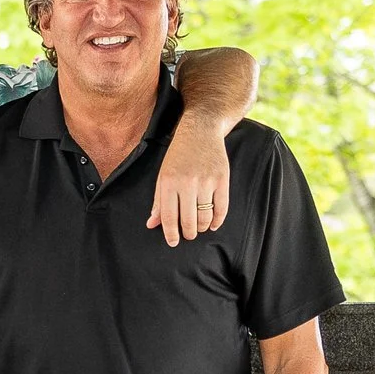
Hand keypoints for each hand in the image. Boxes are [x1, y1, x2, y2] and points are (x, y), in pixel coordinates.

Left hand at [149, 117, 230, 246]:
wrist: (200, 131)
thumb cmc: (178, 156)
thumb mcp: (163, 176)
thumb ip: (158, 201)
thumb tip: (152, 224)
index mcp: (169, 183)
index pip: (169, 217)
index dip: (170, 234)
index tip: (173, 242)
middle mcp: (188, 183)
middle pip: (189, 221)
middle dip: (188, 233)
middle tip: (188, 235)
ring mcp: (207, 181)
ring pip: (206, 217)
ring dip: (202, 227)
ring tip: (199, 227)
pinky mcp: (222, 179)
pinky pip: (222, 208)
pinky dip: (217, 220)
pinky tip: (213, 224)